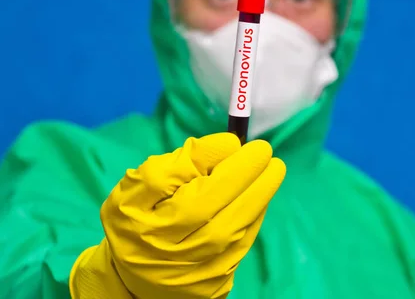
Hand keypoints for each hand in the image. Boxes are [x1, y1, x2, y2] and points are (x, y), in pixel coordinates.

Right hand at [71, 133, 285, 298]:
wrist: (137, 279)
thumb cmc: (136, 221)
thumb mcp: (134, 191)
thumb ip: (170, 168)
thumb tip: (223, 146)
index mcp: (147, 225)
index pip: (182, 185)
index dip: (212, 162)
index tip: (235, 140)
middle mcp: (174, 253)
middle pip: (216, 212)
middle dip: (246, 177)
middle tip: (264, 150)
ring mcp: (198, 271)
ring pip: (235, 230)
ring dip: (259, 196)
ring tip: (271, 170)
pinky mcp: (217, 283)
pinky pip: (242, 245)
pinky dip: (255, 217)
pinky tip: (260, 195)